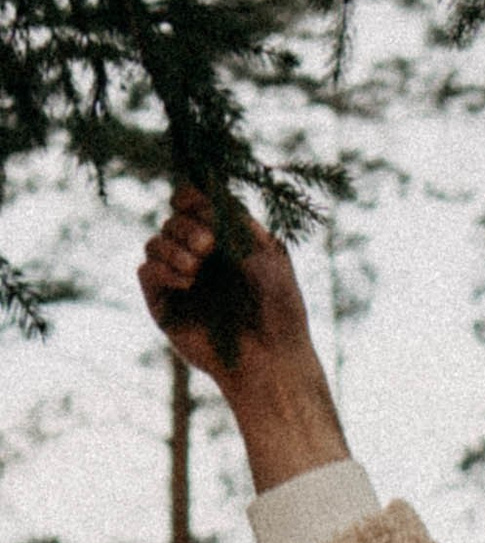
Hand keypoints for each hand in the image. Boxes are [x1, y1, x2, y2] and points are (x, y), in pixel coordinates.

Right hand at [138, 189, 347, 489]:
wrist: (273, 359)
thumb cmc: (280, 309)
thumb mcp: (268, 254)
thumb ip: (236, 219)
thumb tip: (206, 182)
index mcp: (224, 239)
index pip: (191, 203)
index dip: (189, 196)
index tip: (196, 202)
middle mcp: (198, 256)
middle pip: (172, 219)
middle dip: (187, 226)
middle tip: (209, 248)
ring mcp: (179, 280)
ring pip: (155, 242)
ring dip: (174, 248)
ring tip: (198, 269)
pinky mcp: (163, 304)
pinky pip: (146, 271)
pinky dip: (163, 270)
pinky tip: (187, 282)